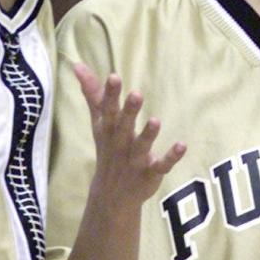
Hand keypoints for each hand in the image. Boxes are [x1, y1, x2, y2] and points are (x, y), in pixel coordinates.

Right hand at [75, 63, 184, 208]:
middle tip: (137, 94)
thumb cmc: (107, 147)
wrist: (112, 195)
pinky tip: (182, 146)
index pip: (108, 110)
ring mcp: (134, 160)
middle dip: (129, 112)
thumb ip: (92, 93)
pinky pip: (161, 165)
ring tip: (156, 121)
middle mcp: (119, 144)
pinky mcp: (150, 174)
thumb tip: (77, 64)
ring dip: (148, 135)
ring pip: (141, 146)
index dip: (110, 94)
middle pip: (123, 127)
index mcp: (108, 129)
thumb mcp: (98, 121)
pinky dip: (171, 157)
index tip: (114, 77)